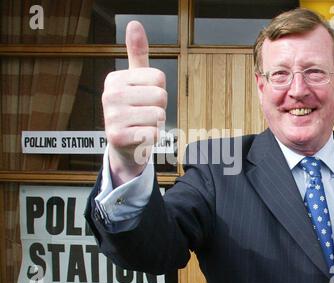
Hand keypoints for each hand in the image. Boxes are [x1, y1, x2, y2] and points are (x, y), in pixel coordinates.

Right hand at [102, 21, 166, 185]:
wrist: (124, 145)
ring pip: (159, 115)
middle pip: (161, 96)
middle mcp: (110, 95)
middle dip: (159, 108)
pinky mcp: (117, 137)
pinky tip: (139, 137)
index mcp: (115, 79)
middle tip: (144, 115)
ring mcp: (112, 116)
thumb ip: (138, 54)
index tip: (145, 99)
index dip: (159, 91)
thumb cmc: (134, 110)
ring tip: (142, 125)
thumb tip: (135, 24)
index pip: (159, 78)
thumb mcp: (136, 81)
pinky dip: (152, 138)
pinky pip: (153, 133)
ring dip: (156, 124)